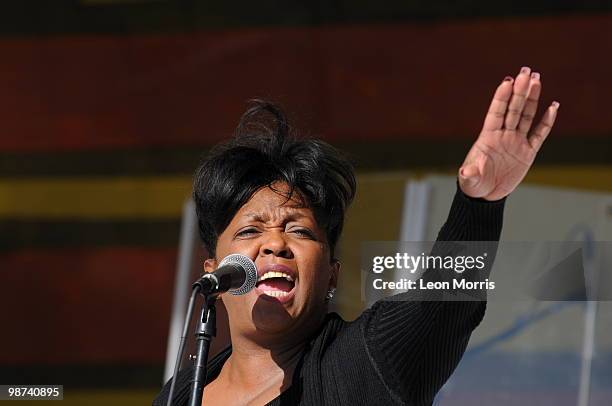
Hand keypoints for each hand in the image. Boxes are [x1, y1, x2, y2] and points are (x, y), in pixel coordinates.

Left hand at [458, 66, 558, 200]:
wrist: (486, 194)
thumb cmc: (474, 184)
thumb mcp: (470, 180)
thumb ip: (469, 173)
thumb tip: (465, 172)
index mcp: (488, 138)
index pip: (496, 113)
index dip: (501, 98)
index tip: (507, 82)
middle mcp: (503, 136)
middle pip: (513, 109)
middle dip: (519, 91)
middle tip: (526, 71)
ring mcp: (516, 142)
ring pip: (526, 116)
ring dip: (532, 99)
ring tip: (537, 79)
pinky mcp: (527, 152)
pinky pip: (539, 134)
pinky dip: (547, 121)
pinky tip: (553, 106)